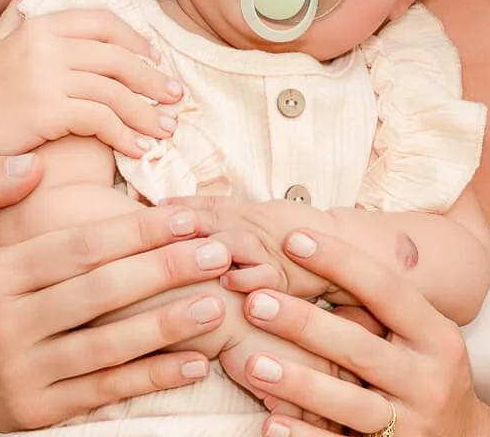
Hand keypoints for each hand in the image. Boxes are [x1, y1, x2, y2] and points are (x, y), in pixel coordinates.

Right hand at [0, 6, 181, 160]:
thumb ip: (14, 26)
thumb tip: (28, 4)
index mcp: (38, 26)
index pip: (102, 22)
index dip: (135, 40)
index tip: (155, 60)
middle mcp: (44, 44)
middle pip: (117, 56)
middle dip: (153, 78)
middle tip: (176, 98)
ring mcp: (46, 75)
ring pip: (115, 90)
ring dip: (147, 112)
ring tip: (167, 130)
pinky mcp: (47, 109)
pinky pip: (102, 119)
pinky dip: (126, 135)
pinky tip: (138, 150)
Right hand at [0, 153, 239, 430]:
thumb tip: (31, 163)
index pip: (78, 249)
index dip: (136, 231)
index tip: (186, 215)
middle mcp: (8, 325)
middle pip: (100, 294)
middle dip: (164, 271)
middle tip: (218, 252)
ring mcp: (23, 373)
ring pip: (107, 348)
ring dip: (167, 325)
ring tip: (215, 304)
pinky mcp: (38, 411)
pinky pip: (104, 392)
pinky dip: (152, 378)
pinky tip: (194, 363)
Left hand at [165, 197, 332, 298]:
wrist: (337, 244)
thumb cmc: (288, 231)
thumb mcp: (252, 213)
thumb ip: (218, 212)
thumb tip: (173, 208)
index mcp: (243, 212)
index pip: (209, 205)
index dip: (182, 205)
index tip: (152, 207)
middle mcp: (252, 228)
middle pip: (215, 222)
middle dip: (186, 224)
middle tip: (155, 228)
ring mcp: (267, 251)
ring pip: (235, 244)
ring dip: (209, 247)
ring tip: (183, 253)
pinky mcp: (283, 276)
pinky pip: (264, 277)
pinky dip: (247, 279)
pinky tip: (227, 284)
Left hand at [228, 228, 489, 436]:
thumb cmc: (430, 374)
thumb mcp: (425, 336)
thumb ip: (383, 305)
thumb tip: (317, 250)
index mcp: (437, 337)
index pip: (387, 291)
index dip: (340, 262)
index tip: (293, 239)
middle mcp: (428, 379)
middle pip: (360, 348)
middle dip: (305, 324)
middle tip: (255, 302)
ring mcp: (410, 424)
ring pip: (349, 404)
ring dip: (299, 383)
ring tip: (253, 364)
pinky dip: (304, 436)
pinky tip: (271, 422)